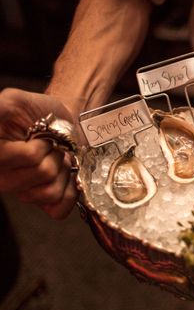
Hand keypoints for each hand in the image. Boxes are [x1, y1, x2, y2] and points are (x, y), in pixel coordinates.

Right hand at [0, 88, 77, 218]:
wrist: (61, 123)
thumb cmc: (37, 112)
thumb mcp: (15, 101)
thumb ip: (1, 109)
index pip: (28, 158)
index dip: (39, 146)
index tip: (37, 136)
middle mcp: (3, 178)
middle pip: (43, 173)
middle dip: (54, 154)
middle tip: (50, 145)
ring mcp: (22, 194)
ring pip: (51, 190)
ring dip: (63, 169)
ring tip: (57, 157)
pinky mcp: (44, 204)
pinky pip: (59, 208)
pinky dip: (70, 190)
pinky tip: (65, 175)